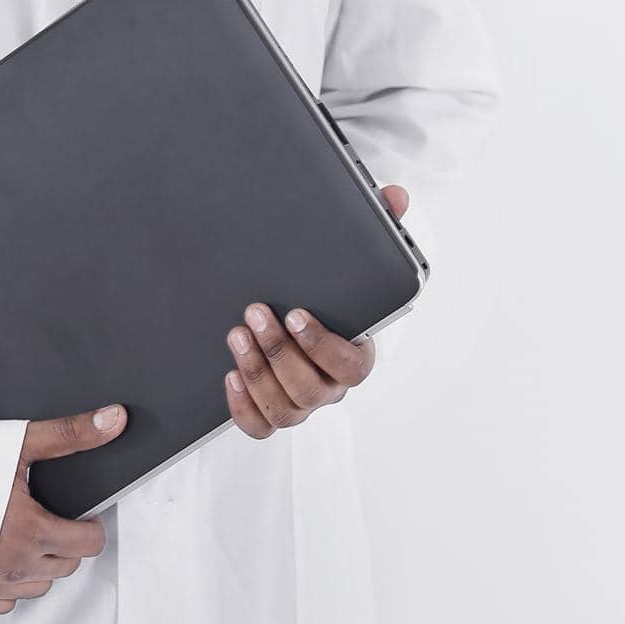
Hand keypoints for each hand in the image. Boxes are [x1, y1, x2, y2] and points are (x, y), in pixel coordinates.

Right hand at [0, 404, 126, 615]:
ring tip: (19, 529)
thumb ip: (69, 434)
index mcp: (31, 531)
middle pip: (65, 566)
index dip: (89, 523)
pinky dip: (7, 581)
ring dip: (38, 562)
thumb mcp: (16, 441)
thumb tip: (113, 420)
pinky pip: (4, 602)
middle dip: (65, 540)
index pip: (88, 544)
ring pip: (37, 586)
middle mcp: (13, 567)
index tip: (77, 508)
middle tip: (45, 511)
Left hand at [224, 184, 408, 438]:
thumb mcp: (356, 259)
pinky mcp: (272, 411)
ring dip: (257, 373)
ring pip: (284, 409)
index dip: (321, 345)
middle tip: (253, 312)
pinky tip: (229, 374)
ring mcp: (302, 403)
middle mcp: (331, 388)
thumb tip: (395, 195)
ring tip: (236, 334)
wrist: (308, 315)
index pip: (349, 366)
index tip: (296, 312)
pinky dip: (243, 408)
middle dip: (278, 353)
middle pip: (310, 390)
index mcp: (356, 357)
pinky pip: (260, 427)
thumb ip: (378, 226)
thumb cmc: (335, 292)